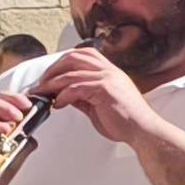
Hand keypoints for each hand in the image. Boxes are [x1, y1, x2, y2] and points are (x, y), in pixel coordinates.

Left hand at [29, 50, 163, 148]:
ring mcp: (108, 78)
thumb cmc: (127, 121)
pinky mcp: (104, 89)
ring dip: (51, 83)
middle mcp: (109, 71)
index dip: (63, 62)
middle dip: (53, 69)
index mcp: (110, 71)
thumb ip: (84, 96)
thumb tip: (64, 95)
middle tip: (41, 83)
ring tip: (42, 93)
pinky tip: (57, 104)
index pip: (83, 54)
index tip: (51, 75)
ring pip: (70, 72)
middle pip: (73, 57)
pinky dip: (62, 96)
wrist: (143, 131)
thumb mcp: (100, 105)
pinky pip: (75, 88)